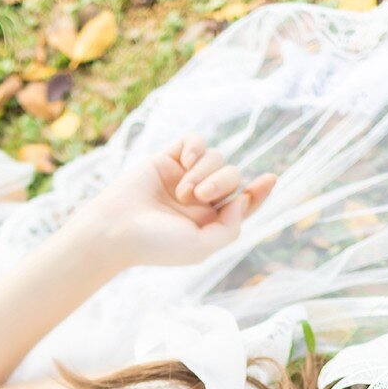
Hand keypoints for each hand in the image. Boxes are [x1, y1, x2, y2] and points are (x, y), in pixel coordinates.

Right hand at [70, 133, 276, 269]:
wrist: (116, 228)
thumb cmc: (156, 244)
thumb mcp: (201, 247)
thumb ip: (230, 228)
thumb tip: (244, 199)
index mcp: (211, 221)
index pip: (244, 202)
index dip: (259, 191)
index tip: (270, 179)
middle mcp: (201, 198)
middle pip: (233, 177)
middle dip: (223, 183)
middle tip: (201, 196)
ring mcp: (185, 176)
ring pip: (216, 158)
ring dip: (204, 172)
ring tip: (181, 192)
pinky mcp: (168, 158)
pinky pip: (195, 141)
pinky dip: (194, 149)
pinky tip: (183, 162)